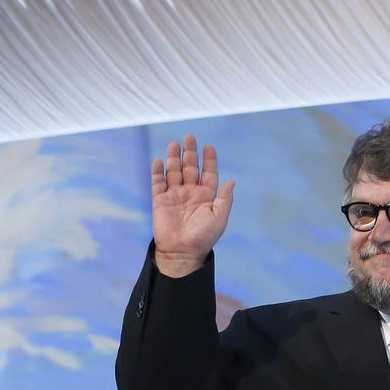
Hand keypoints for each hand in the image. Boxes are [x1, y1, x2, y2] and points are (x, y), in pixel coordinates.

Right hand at [151, 134, 234, 274]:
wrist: (182, 252)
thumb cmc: (203, 237)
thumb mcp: (219, 218)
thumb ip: (224, 199)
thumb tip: (232, 181)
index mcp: (206, 197)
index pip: (208, 173)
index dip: (209, 160)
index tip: (209, 146)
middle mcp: (190, 193)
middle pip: (190, 167)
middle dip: (190, 152)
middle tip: (189, 136)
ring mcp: (175, 196)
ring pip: (174, 171)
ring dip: (174, 158)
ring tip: (174, 144)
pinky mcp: (160, 201)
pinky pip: (158, 183)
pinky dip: (158, 171)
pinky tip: (158, 160)